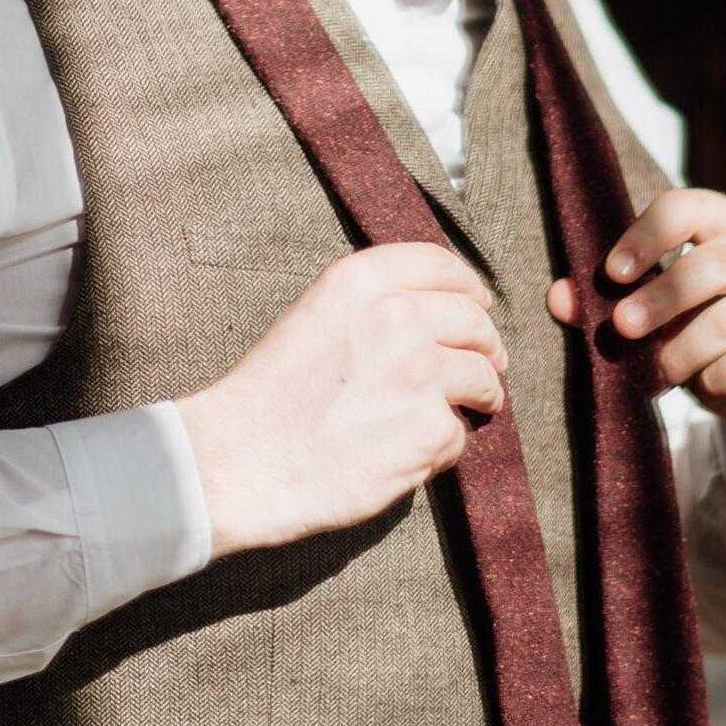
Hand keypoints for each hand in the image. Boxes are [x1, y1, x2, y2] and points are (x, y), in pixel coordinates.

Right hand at [176, 242, 505, 559]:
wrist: (237, 459)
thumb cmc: (266, 397)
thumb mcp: (313, 317)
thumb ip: (371, 305)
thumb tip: (433, 316)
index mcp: (362, 280)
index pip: (441, 266)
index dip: (469, 287)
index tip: (479, 304)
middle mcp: (398, 316)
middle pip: (475, 322)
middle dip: (486, 345)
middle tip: (488, 365)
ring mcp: (421, 372)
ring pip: (482, 378)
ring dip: (481, 395)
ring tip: (471, 408)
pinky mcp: (432, 427)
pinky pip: (460, 435)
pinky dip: (442, 446)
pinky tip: (409, 452)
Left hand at [548, 188, 725, 460]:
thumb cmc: (725, 354)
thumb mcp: (667, 329)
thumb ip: (619, 306)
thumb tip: (557, 296)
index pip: (692, 205)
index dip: (647, 235)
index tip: (611, 274)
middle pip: (716, 259)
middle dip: (660, 299)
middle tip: (622, 332)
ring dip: (686, 351)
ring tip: (663, 374)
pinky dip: (721, 377)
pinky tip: (711, 387)